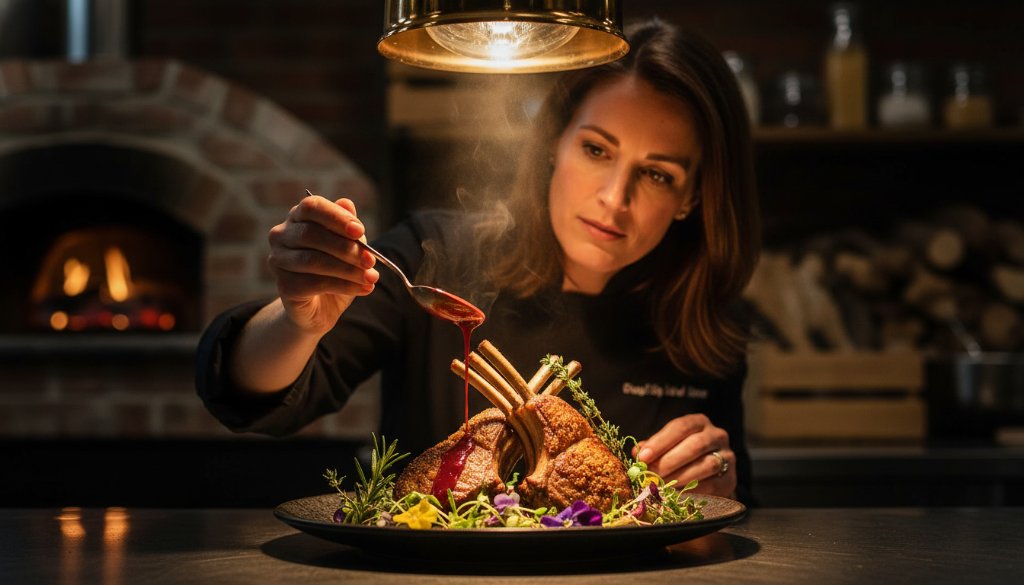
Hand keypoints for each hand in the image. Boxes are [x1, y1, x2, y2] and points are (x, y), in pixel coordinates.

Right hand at [267, 194, 378, 334]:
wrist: (322, 307)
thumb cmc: (336, 269)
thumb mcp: (348, 246)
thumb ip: (347, 227)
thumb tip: (347, 204)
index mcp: (297, 217)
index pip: (311, 206)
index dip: (336, 217)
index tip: (360, 231)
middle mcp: (281, 235)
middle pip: (311, 234)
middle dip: (346, 248)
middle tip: (371, 261)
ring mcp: (278, 261)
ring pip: (313, 260)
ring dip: (347, 269)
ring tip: (370, 277)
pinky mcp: (283, 286)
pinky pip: (314, 284)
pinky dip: (344, 285)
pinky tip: (363, 289)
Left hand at [634, 414, 735, 497]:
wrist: (708, 475)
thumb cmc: (680, 456)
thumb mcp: (667, 447)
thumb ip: (652, 448)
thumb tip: (638, 453)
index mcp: (699, 422)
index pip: (680, 427)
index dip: (660, 442)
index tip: (643, 457)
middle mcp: (717, 435)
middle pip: (695, 445)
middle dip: (670, 461)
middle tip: (652, 475)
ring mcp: (727, 456)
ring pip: (707, 464)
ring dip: (681, 477)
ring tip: (663, 486)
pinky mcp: (731, 478)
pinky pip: (714, 484)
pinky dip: (694, 491)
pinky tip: (678, 495)